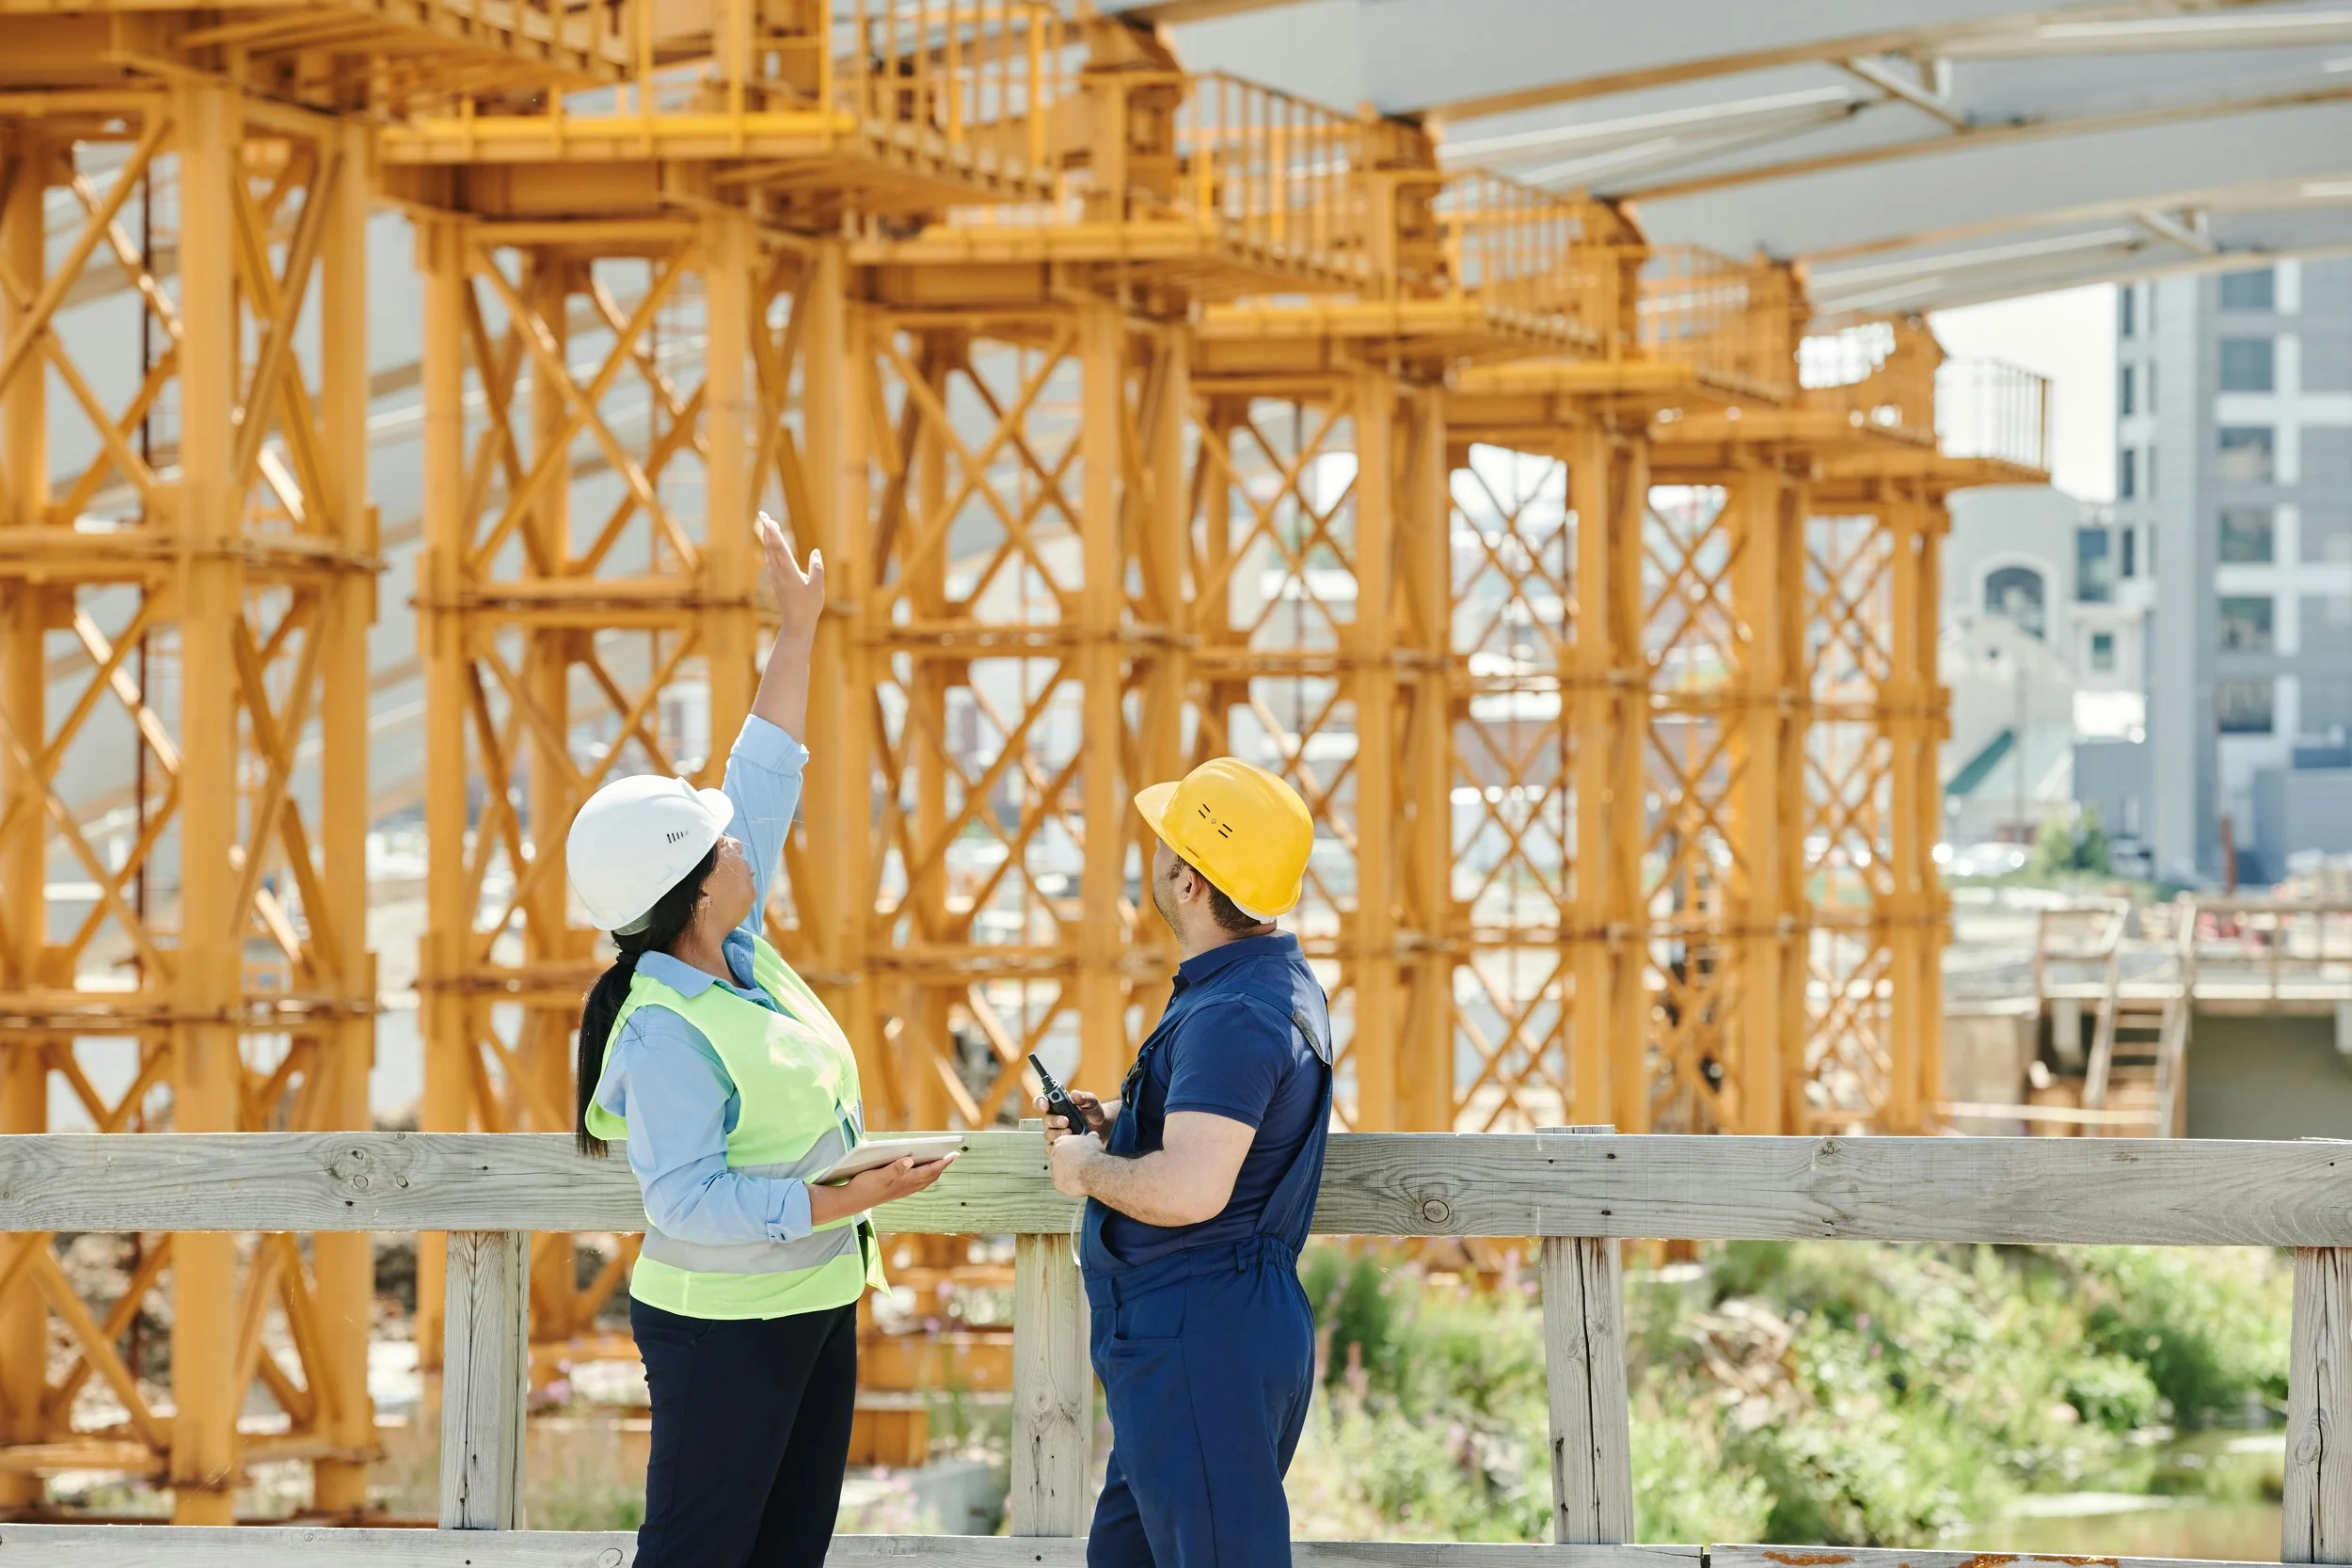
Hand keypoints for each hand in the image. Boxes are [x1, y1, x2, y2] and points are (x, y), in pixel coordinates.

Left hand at [758, 511, 824, 644]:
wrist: (796, 623)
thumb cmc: (809, 606)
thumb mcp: (817, 587)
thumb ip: (816, 568)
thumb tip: (815, 552)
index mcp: (789, 573)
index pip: (780, 548)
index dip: (774, 533)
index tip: (769, 520)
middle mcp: (779, 573)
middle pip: (771, 547)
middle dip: (767, 530)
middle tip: (763, 515)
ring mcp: (776, 577)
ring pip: (770, 553)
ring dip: (768, 538)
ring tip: (767, 525)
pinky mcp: (777, 581)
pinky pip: (771, 560)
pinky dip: (770, 549)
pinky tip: (771, 545)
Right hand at [808, 1154, 954, 1225]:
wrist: (852, 1201)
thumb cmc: (865, 1186)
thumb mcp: (879, 1175)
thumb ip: (895, 1168)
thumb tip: (909, 1160)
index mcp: (905, 1181)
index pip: (930, 1170)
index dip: (943, 1162)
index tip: (955, 1154)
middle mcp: (907, 1187)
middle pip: (931, 1176)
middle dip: (942, 1165)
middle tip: (952, 1155)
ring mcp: (902, 1190)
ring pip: (924, 1180)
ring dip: (934, 1171)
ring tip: (940, 1161)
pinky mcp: (896, 1190)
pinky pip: (916, 1182)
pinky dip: (923, 1175)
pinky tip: (920, 1170)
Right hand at [1036, 1089, 1111, 1141]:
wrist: (1102, 1129)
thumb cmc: (1093, 1113)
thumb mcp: (1092, 1103)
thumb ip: (1085, 1097)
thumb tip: (1075, 1094)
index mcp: (1057, 1105)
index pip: (1042, 1102)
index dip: (1041, 1102)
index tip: (1046, 1105)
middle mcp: (1054, 1118)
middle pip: (1046, 1120)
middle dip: (1055, 1120)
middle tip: (1066, 1121)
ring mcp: (1056, 1132)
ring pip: (1048, 1134)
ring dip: (1058, 1134)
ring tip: (1071, 1133)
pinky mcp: (1059, 1145)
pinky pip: (1052, 1148)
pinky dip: (1059, 1147)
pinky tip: (1069, 1145)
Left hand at [1049, 1131, 1100, 1198]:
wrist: (1094, 1171)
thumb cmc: (1093, 1155)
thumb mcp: (1093, 1140)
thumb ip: (1090, 1137)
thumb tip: (1093, 1135)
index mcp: (1061, 1142)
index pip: (1060, 1144)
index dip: (1069, 1150)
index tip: (1075, 1153)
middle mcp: (1054, 1154)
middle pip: (1057, 1158)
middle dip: (1067, 1162)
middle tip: (1078, 1164)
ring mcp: (1054, 1169)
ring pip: (1058, 1172)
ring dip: (1067, 1173)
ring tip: (1080, 1175)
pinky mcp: (1056, 1182)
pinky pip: (1061, 1184)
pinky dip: (1068, 1184)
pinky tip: (1078, 1183)